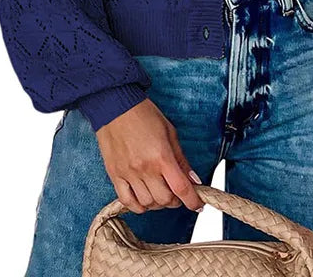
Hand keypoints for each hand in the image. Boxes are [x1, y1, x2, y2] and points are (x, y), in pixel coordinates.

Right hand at [96, 98, 204, 213]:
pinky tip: (144, 198)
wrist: (115, 105)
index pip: (181, 188)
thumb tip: (193, 179)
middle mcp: (145, 168)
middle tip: (177, 192)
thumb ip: (181, 159)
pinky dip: (138, 205)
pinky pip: (127, 201)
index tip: (198, 204)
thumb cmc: (143, 114)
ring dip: (158, 203)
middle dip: (175, 200)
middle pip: (165, 200)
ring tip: (160, 192)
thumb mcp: (170, 132)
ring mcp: (128, 173)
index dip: (193, 201)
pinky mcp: (115, 175)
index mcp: (162, 156)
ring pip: (147, 204)